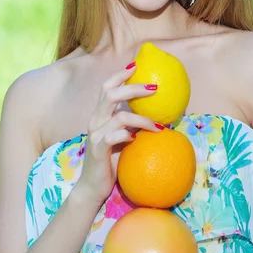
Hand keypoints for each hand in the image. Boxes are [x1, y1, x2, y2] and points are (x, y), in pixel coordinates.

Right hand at [76, 63, 160, 206]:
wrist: (93, 187)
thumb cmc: (112, 161)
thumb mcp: (123, 138)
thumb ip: (132, 124)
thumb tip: (156, 113)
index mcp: (100, 116)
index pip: (106, 88)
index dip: (120, 75)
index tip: (136, 66)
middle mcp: (95, 121)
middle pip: (111, 94)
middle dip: (134, 88)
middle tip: (154, 88)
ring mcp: (95, 135)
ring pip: (119, 116)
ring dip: (142, 119)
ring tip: (159, 126)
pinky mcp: (98, 149)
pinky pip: (113, 137)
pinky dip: (127, 135)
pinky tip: (137, 140)